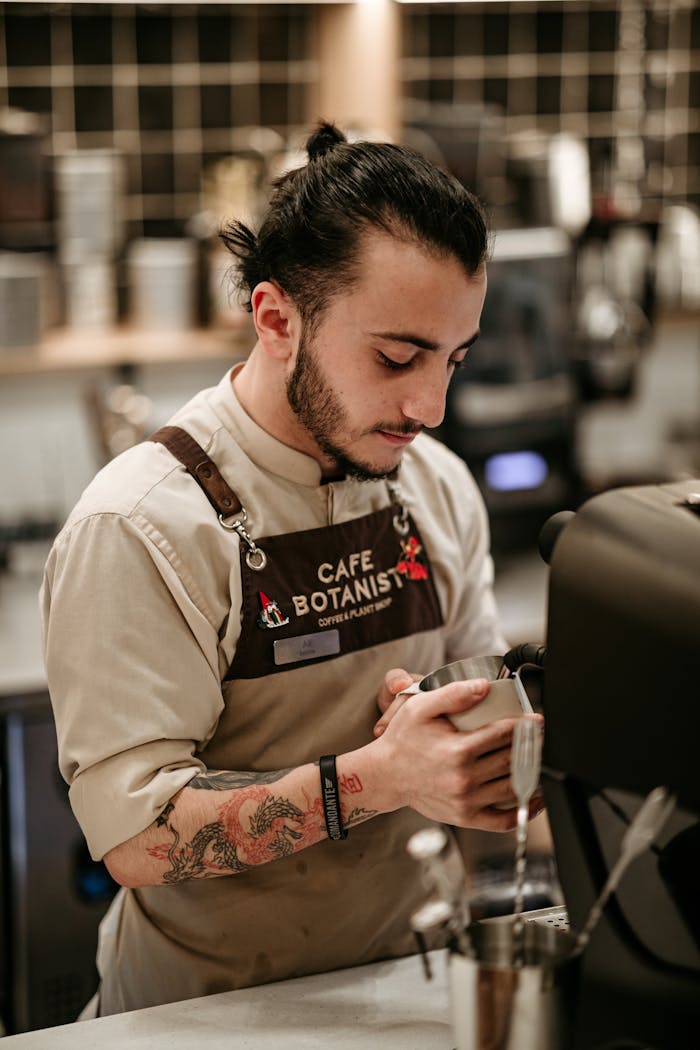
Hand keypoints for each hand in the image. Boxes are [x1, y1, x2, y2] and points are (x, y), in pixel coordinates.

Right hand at [371, 679, 544, 831]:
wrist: (386, 775)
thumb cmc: (403, 740)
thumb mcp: (419, 708)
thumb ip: (452, 694)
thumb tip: (483, 687)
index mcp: (457, 750)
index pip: (503, 735)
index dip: (525, 725)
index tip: (537, 719)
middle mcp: (464, 778)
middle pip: (513, 759)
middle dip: (532, 745)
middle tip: (542, 735)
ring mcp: (466, 801)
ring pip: (513, 786)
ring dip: (533, 772)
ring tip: (540, 759)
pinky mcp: (466, 817)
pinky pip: (503, 819)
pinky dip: (524, 810)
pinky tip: (535, 797)